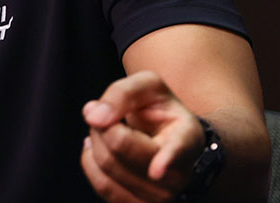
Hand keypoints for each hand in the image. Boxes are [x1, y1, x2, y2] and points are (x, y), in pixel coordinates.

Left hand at [80, 70, 203, 201]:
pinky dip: (91, 162)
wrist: (172, 139)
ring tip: (110, 132)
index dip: (167, 160)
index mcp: (187, 138)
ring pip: (107, 167)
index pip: (177, 150)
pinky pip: (102, 186)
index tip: (156, 172)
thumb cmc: (160, 111)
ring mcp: (162, 195)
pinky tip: (102, 149)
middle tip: (111, 116)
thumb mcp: (148, 87)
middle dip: (103, 125)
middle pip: (120, 147)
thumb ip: (121, 94)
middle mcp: (179, 173)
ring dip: (96, 142)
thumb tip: (93, 116)